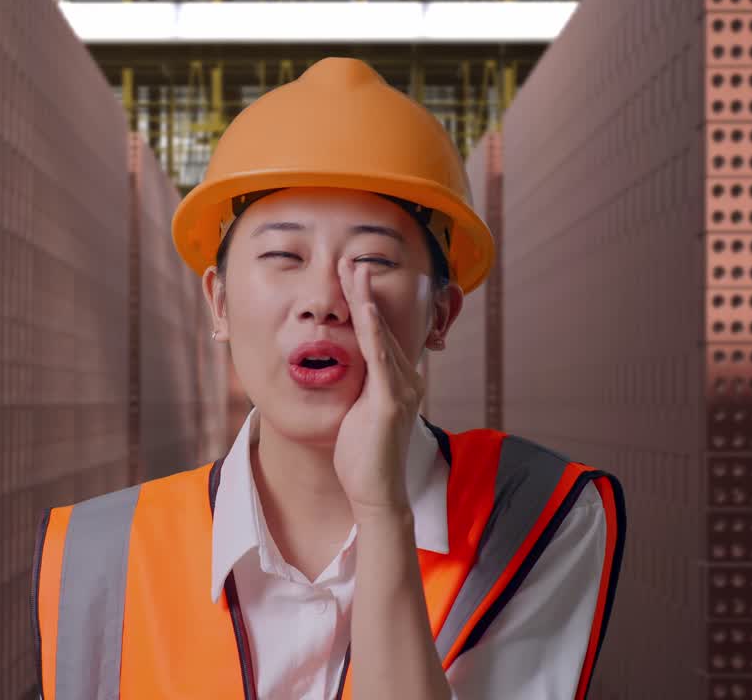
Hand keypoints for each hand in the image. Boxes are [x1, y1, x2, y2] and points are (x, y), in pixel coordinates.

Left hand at [332, 256, 425, 519]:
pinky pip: (380, 359)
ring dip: (366, 300)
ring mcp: (401, 389)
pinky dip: (372, 330)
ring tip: (354, 270)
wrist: (375, 492)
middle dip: (364, 291)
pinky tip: (364, 308)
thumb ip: (358, 386)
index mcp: (399, 380)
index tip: (352, 274)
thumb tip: (344, 367)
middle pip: (382, 325)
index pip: (380, 332)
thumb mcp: (358, 411)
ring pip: (381, 334)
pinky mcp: (389, 402)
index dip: (366, 301)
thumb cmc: (363, 456)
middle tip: (351, 259)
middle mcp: (406, 379)